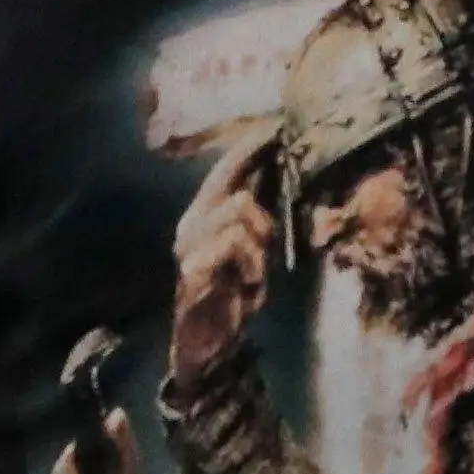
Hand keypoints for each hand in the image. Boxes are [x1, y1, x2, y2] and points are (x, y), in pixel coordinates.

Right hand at [170, 133, 281, 381]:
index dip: (249, 148)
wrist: (206, 343)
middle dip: (262, 212)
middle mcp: (191, 224)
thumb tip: (283, 180)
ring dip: (258, 243)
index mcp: (203, 215)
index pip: (226, 170)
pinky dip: (250, 265)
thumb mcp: (251, 250)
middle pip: (233, 186)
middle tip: (267, 244)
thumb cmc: (230, 293)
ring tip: (255, 273)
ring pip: (238, 211)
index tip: (276, 129)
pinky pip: (233, 245)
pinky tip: (248, 286)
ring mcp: (189, 247)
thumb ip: (258, 219)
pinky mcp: (194, 271)